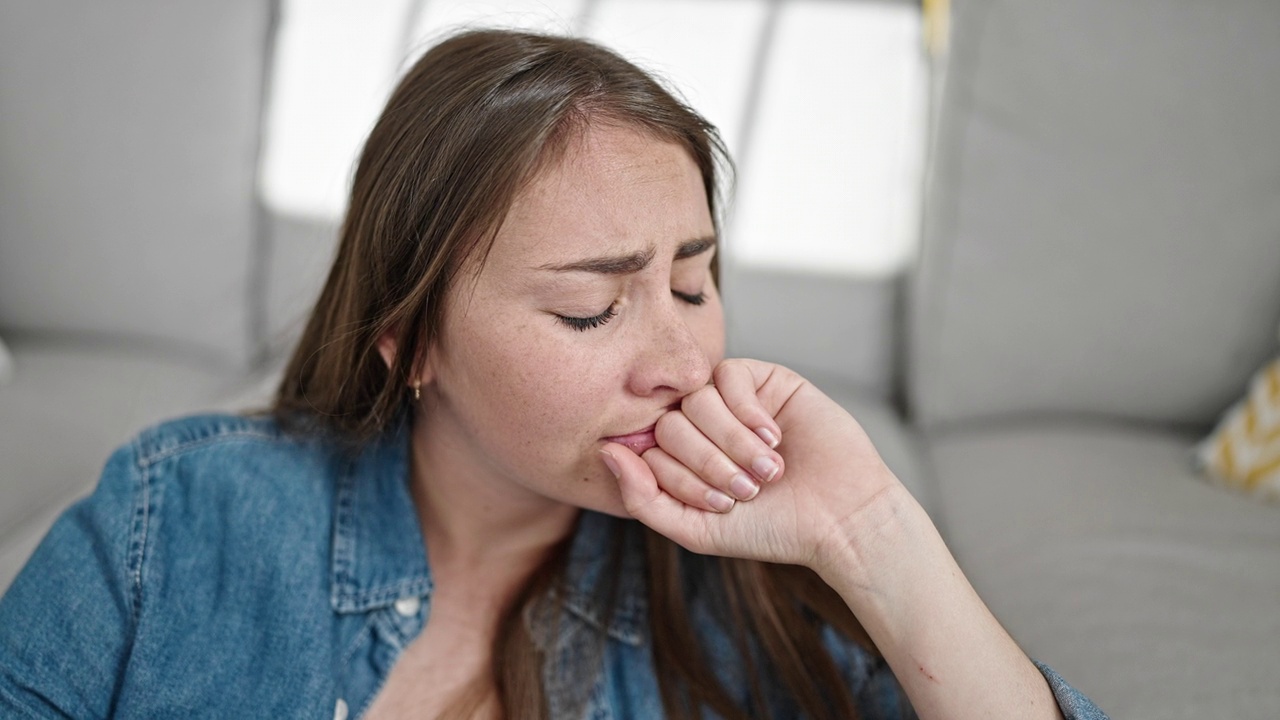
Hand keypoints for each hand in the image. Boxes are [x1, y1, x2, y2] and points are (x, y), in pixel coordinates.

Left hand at [601, 358, 903, 569]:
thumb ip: (643, 498)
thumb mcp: (695, 529)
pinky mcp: (763, 379)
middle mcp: (701, 428)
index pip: (648, 452)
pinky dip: (746, 411)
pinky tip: (773, 438)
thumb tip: (606, 453)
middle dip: (708, 463)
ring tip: (766, 470)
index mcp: (681, 461)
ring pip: (696, 398)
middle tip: (746, 489)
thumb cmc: (770, 528)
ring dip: (731, 441)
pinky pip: (729, 375)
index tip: (722, 506)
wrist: (839, 517)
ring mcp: (731, 400)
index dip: (681, 480)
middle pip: (670, 424)